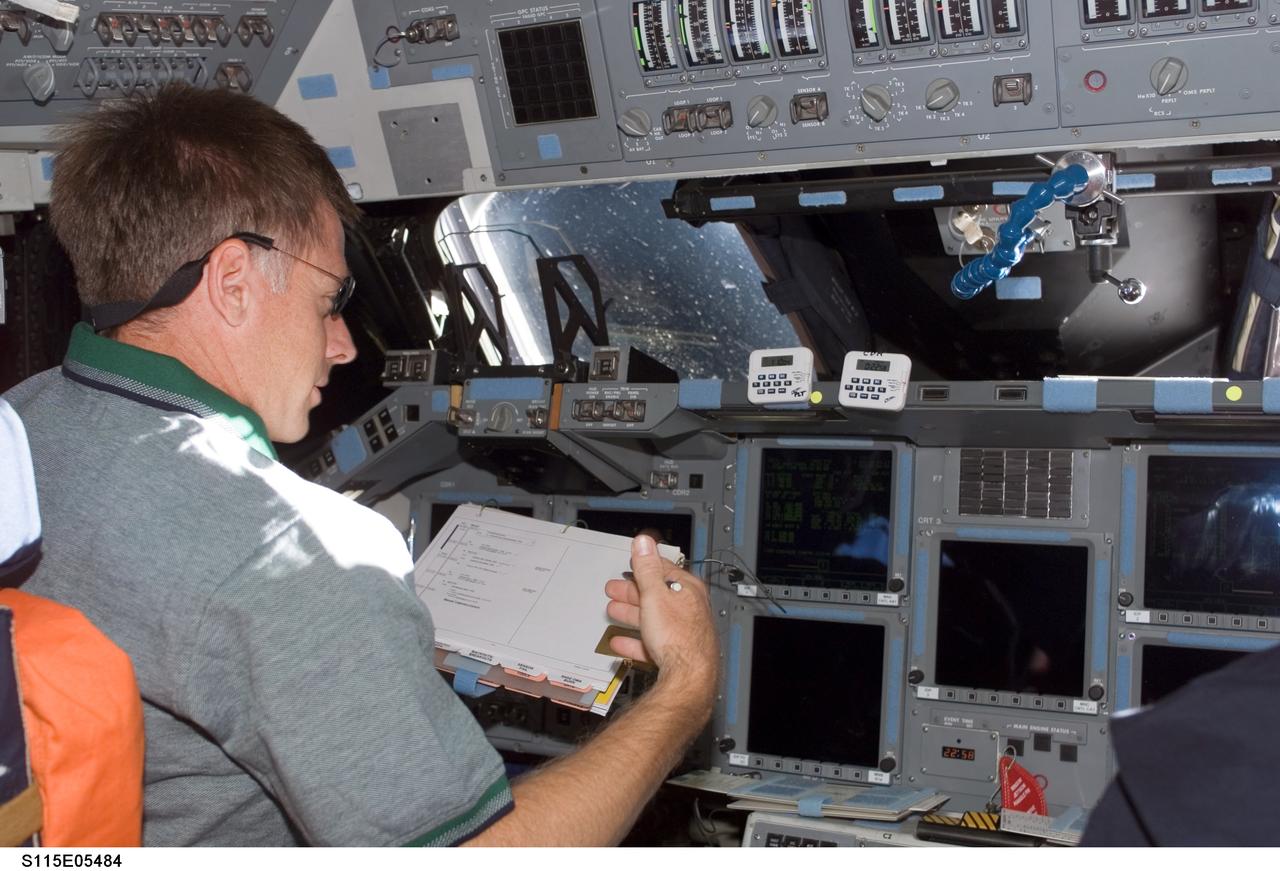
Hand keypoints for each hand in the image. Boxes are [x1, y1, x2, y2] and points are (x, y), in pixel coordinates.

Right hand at [604, 536, 716, 695]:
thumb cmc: (679, 636)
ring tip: (613, 611)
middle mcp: (687, 608)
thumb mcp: (655, 595)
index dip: (643, 566)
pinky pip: (650, 643)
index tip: (630, 564)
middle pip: (655, 595)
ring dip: (630, 614)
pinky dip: (634, 640)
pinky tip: (620, 642)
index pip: (663, 570)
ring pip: (652, 618)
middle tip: (614, 589)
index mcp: (686, 589)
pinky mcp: (674, 653)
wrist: (688, 677)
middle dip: (632, 591)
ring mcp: (681, 631)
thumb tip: (644, 542)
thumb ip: (647, 568)